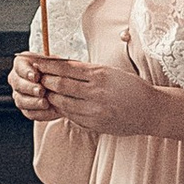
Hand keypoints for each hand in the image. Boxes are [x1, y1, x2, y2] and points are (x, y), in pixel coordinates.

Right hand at [8, 53, 60, 125]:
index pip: (19, 66)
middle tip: (41, 91)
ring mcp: (19, 95)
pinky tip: (50, 111)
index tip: (36, 76)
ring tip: (45, 103)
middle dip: (29, 88)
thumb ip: (51, 64)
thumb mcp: (58, 64)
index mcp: (23, 64)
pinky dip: (40, 113)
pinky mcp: (26, 109)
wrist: (65, 88)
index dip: (26, 72)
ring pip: (21, 100)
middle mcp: (17, 79)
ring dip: (33, 102)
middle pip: (17, 84)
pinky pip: (29, 113)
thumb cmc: (60, 71)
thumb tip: (46, 65)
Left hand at [22, 55, 183, 141]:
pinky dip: (62, 109)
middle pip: (58, 85)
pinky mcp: (93, 124)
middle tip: (32, 76)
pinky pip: (70, 116)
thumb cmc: (130, 88)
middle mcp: (95, 92)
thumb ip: (84, 70)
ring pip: (61, 102)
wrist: (151, 111)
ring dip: (50, 96)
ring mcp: (94, 110)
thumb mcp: (109, 72)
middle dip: (43, 81)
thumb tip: (57, 64)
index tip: (31, 59)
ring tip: (43, 91)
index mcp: (100, 74)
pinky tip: (59, 105)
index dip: (45, 64)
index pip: (64, 67)